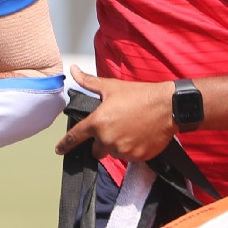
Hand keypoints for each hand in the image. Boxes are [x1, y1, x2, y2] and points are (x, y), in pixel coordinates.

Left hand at [54, 67, 176, 162]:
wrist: (168, 106)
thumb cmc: (139, 95)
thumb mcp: (111, 87)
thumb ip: (89, 82)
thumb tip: (74, 70)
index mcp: (98, 123)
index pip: (75, 137)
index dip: (65, 145)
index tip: (59, 150)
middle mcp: (108, 139)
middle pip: (96, 150)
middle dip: (101, 142)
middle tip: (114, 129)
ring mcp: (124, 150)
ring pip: (113, 153)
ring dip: (117, 146)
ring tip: (129, 130)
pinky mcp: (138, 157)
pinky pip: (129, 157)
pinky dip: (131, 150)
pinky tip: (139, 136)